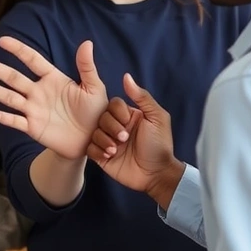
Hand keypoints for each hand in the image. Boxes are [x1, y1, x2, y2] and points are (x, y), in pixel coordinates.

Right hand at [0, 36, 105, 159]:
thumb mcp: (94, 88)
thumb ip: (87, 67)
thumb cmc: (96, 113)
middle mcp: (39, 92)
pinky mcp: (33, 127)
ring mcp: (34, 110)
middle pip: (13, 77)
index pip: (33, 61)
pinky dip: (1, 117)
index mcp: (53, 79)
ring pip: (8, 97)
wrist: (93, 141)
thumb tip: (86, 42)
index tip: (3, 40)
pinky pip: (14, 121)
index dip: (18, 50)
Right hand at [87, 74, 183, 208]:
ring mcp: (109, 141)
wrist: (156, 174)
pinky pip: (90, 149)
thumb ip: (142, 97)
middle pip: (101, 118)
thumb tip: (126, 76)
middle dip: (111, 128)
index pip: (113, 105)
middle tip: (124, 139)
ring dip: (104, 141)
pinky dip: (97, 152)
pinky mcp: (102, 156)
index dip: (117, 113)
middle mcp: (117, 127)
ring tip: (116, 150)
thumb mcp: (157, 118)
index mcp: (128, 116)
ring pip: (94, 133)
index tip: (127, 122)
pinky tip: (109, 157)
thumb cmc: (160, 145)